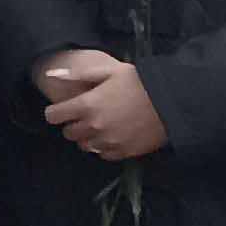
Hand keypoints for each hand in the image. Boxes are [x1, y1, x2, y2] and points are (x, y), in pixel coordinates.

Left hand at [41, 50, 166, 161]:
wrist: (173, 100)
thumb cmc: (141, 81)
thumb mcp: (109, 70)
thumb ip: (78, 74)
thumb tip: (52, 75)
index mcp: (86, 105)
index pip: (54, 116)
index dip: (56, 112)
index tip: (63, 109)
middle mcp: (93, 126)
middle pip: (68, 133)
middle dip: (73, 124)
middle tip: (85, 116)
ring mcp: (108, 141)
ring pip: (84, 145)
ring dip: (87, 137)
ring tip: (100, 126)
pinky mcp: (123, 152)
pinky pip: (103, 155)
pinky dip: (104, 147)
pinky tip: (113, 136)